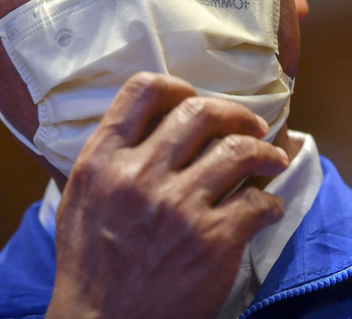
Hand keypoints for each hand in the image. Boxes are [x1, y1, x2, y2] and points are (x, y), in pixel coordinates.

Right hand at [46, 72, 289, 318]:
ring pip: (239, 151)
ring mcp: (179, 207)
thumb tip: (145, 125)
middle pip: (200, 111)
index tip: (194, 97)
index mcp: (103, 160)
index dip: (177, 86)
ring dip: (265, 151)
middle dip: (235, 113)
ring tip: (273, 158)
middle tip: (250, 125)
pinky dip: (271, 202)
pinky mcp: (212, 242)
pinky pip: (258, 203)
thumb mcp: (78, 199)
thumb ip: (108, 158)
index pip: (143, 91)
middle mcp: (140, 176)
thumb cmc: (89, 266)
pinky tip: (268, 208)